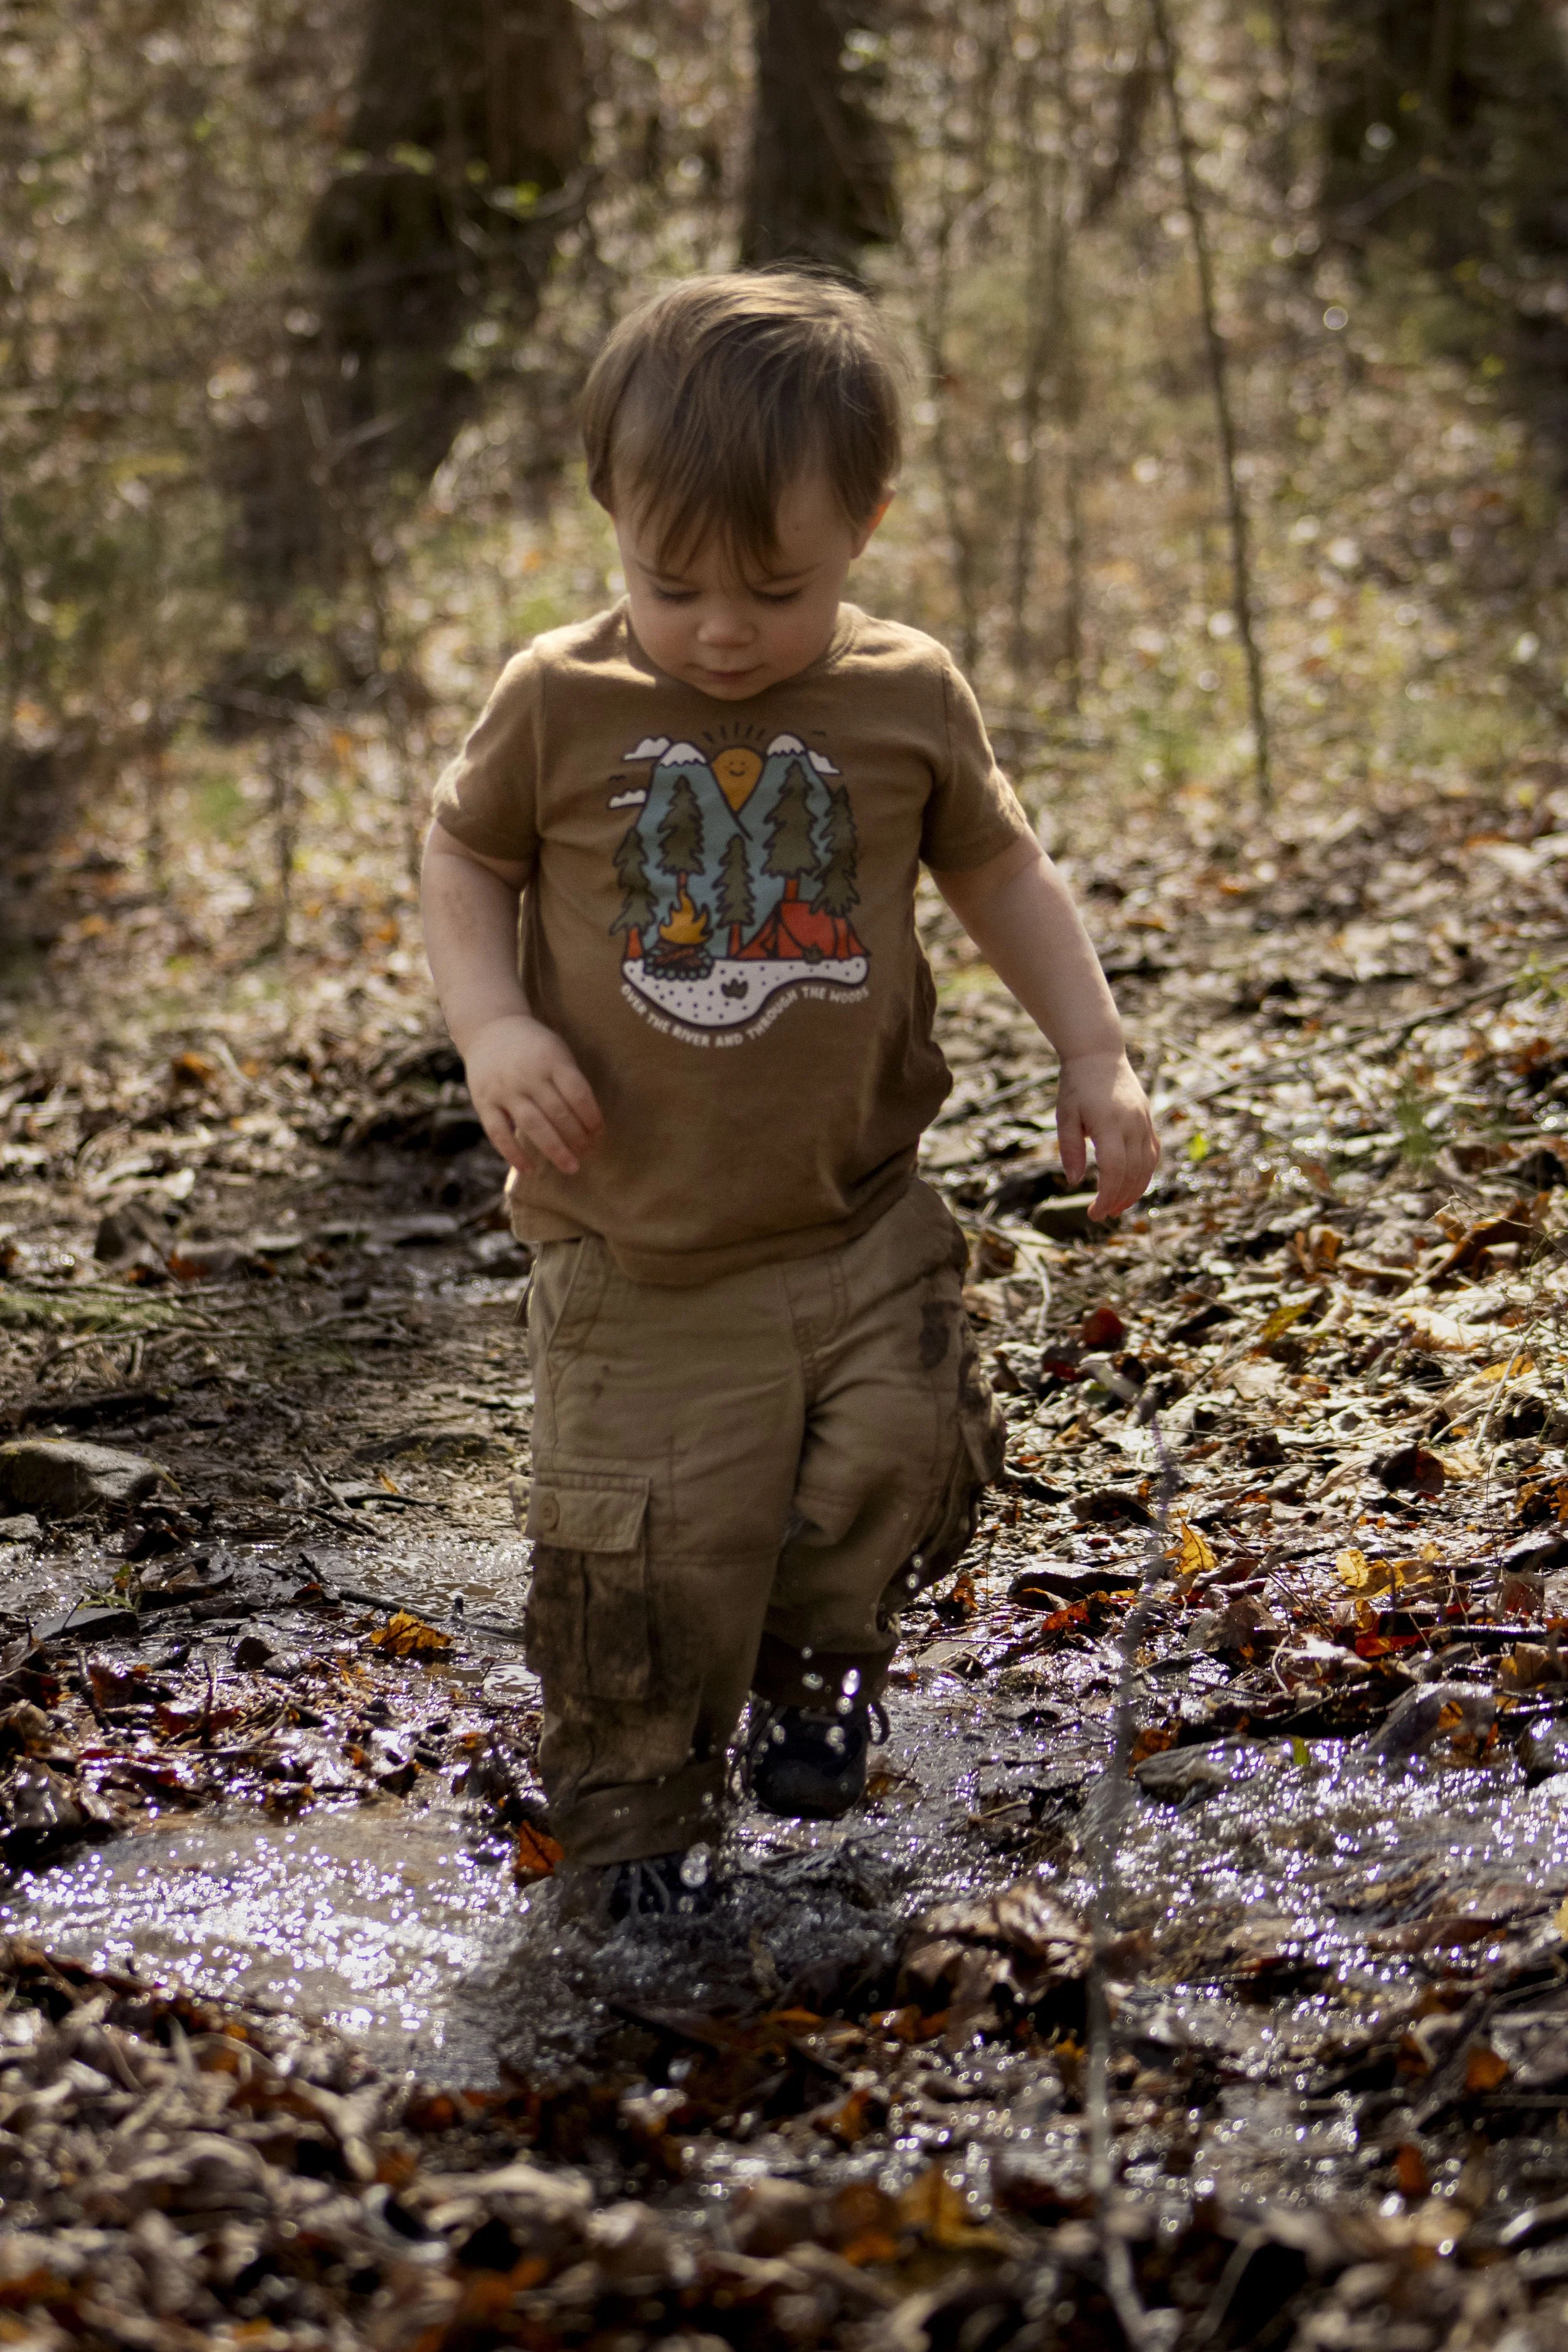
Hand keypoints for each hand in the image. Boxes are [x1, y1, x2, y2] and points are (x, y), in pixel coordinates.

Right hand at [462, 1014, 603, 1176]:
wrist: (490, 1028)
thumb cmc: (533, 1047)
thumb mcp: (556, 1052)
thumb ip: (570, 1081)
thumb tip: (589, 1123)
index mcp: (551, 1060)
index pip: (577, 1094)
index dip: (591, 1117)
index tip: (599, 1133)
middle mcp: (527, 1075)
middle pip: (558, 1113)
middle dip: (577, 1138)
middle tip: (588, 1153)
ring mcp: (504, 1089)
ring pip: (532, 1125)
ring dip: (554, 1149)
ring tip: (570, 1167)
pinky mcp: (484, 1102)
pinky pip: (499, 1132)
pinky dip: (513, 1153)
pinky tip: (529, 1169)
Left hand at [1056, 1049, 1158, 1220]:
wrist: (1098, 1054)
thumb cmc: (1076, 1085)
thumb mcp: (1065, 1116)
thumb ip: (1071, 1149)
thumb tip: (1074, 1182)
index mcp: (1110, 1124)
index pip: (1115, 1171)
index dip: (1106, 1196)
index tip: (1094, 1213)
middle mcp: (1132, 1124)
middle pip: (1134, 1173)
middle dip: (1120, 1199)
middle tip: (1103, 1215)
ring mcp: (1144, 1122)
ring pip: (1148, 1166)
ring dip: (1135, 1190)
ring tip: (1117, 1206)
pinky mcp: (1148, 1120)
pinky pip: (1153, 1152)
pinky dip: (1145, 1172)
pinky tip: (1133, 1184)